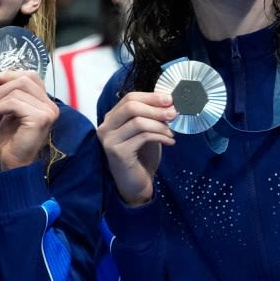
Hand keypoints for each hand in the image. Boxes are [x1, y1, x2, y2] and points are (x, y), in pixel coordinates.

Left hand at [0, 70, 59, 169]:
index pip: (30, 76)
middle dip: (1, 89)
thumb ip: (8, 93)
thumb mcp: (8, 110)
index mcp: (45, 102)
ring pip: (17, 91)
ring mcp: (48, 111)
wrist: (14, 163)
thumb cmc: (11, 140)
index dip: (10, 74)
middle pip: (24, 80)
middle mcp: (50, 105)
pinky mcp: (40, 118)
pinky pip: (13, 103)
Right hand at [97, 91, 176, 205]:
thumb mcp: (147, 131)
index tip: (170, 99)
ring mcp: (109, 140)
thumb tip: (169, 102)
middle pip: (131, 106)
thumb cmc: (142, 156)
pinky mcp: (117, 152)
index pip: (129, 98)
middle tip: (174, 113)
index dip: (151, 97)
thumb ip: (151, 117)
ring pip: (137, 121)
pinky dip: (160, 136)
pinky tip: (170, 142)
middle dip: (156, 108)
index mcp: (112, 118)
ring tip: (172, 132)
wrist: (136, 184)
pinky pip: (142, 137)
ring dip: (160, 125)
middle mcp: (106, 127)